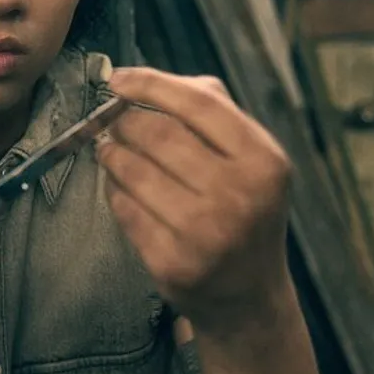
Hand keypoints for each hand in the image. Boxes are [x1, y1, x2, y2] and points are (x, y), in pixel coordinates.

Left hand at [96, 67, 293, 329]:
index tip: (117, 79)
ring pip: (131, 169)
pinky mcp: (172, 262)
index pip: (198, 104)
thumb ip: (210, 109)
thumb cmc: (243, 208)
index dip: (150, 84)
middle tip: (112, 121)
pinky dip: (114, 191)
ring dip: (111, 154)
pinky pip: (123, 207)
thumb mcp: (250, 157)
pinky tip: (122, 187)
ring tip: (112, 151)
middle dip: (123, 121)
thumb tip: (141, 80)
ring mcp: (204, 233)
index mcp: (263, 160)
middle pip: (156, 133)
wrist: (248, 295)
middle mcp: (238, 196)